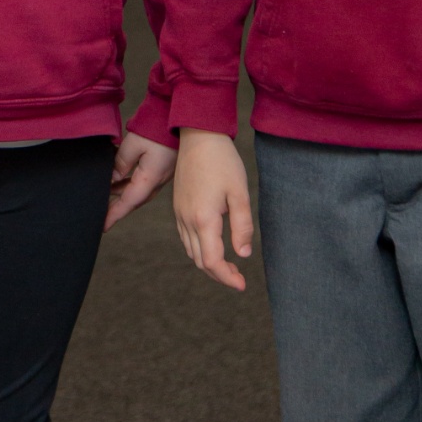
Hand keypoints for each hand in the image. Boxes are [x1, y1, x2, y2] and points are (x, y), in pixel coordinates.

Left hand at [105, 132, 177, 230]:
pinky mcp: (165, 166)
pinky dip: (131, 183)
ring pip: (140, 190)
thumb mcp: (133, 143)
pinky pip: (145, 181)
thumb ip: (121, 162)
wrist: (185, 118)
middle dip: (118, 207)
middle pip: (135, 200)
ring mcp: (163, 174)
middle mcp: (159, 180)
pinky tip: (120, 176)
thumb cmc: (159, 127)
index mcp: (151, 178)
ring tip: (105, 192)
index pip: (128, 202)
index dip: (114, 215)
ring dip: (123, 193)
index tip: (102, 226)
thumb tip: (113, 178)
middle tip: (101, 211)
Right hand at [173, 128, 253, 290]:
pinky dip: (199, 250)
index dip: (227, 277)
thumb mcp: (240, 193)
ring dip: (208, 263)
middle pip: (199, 261)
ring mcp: (179, 214)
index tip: (242, 285)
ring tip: (229, 265)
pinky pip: (185, 238)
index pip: (212, 261)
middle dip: (219, 274)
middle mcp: (187, 220)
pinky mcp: (178, 208)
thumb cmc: (223, 162)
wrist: (199, 137)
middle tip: (239, 278)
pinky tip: (214, 246)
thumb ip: (242, 226)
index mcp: (203, 219)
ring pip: (191, 251)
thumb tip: (243, 254)